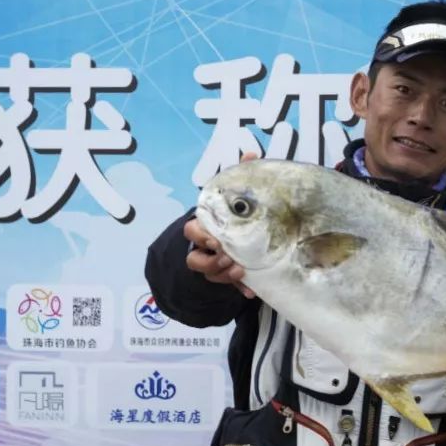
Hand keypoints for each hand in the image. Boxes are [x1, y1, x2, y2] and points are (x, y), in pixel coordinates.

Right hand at [184, 153, 259, 298]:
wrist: (236, 236)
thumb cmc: (234, 213)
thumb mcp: (237, 195)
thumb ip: (241, 174)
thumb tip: (252, 154)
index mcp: (205, 225)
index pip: (193, 230)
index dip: (202, 235)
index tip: (216, 238)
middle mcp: (204, 248)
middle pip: (194, 258)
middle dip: (209, 260)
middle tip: (227, 256)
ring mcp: (213, 264)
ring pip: (207, 275)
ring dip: (222, 275)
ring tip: (240, 270)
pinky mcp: (226, 277)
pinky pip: (229, 287)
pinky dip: (240, 288)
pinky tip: (251, 291)